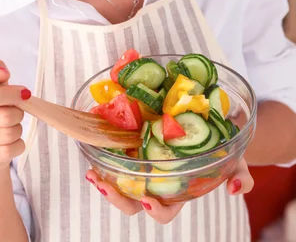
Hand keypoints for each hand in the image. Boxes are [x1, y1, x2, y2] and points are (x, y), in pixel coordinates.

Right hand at [0, 60, 29, 172]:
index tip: (24, 93)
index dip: (10, 94)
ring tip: (12, 126)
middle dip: (17, 113)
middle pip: (2, 116)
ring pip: (7, 134)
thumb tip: (0, 71)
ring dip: (17, 129)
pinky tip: (11, 141)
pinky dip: (17, 145)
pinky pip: (7, 152)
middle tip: (17, 112)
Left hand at [85, 158, 253, 221]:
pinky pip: (115, 157)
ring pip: (120, 184)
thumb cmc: (221, 148)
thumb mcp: (234, 160)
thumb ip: (240, 176)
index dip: (155, 210)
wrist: (210, 122)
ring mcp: (143, 164)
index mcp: (178, 190)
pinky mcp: (134, 145)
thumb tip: (235, 188)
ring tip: (93, 174)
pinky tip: (94, 150)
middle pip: (133, 203)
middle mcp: (156, 181)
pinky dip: (104, 156)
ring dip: (104, 182)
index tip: (147, 199)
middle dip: (117, 199)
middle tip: (105, 185)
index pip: (165, 211)